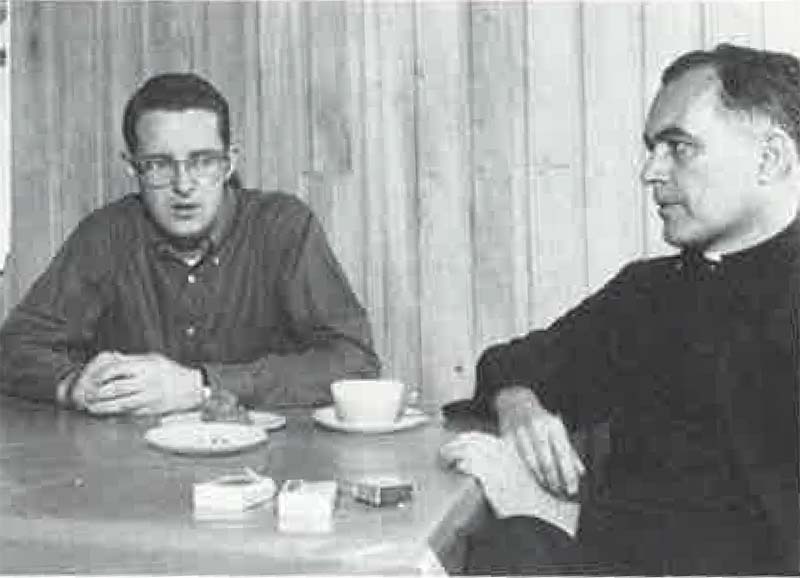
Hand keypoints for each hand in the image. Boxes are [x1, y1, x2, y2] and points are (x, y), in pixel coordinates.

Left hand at [73, 351, 204, 415]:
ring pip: (118, 404)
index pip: (115, 369)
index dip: (99, 374)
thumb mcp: (152, 359)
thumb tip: (109, 360)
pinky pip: (127, 413)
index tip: (92, 378)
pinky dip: (113, 414)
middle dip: (96, 393)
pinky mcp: (149, 410)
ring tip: (91, 407)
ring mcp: (148, 398)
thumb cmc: (171, 372)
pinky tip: (105, 414)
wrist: (191, 389)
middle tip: (85, 395)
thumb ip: (131, 361)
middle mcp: (146, 382)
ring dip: (101, 407)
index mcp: (145, 366)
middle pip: (114, 388)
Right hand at [494, 386, 584, 497]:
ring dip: (541, 479)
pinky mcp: (507, 438)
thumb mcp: (557, 430)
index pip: (564, 455)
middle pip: (547, 462)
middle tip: (559, 492)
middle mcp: (538, 428)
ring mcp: (521, 433)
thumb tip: (580, 472)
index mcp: (554, 425)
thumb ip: (569, 451)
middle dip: (555, 481)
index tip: (573, 489)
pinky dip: (525, 472)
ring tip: (548, 488)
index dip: (568, 474)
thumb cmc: (540, 420)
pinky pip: (517, 461)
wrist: (515, 402)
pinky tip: (531, 480)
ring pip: (532, 463)